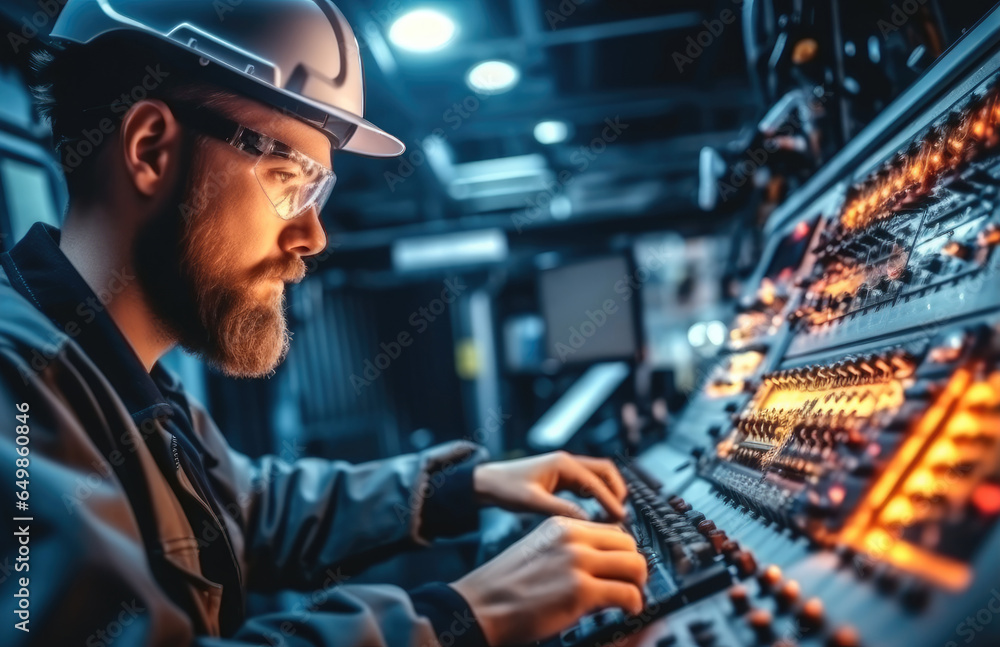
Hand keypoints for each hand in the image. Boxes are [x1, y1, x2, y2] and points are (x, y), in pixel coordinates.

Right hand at [452, 516, 646, 645]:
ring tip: (631, 598)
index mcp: (561, 525)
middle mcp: (572, 538)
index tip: (624, 567)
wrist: (481, 606)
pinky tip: (627, 611)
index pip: (612, 530)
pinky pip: (627, 593)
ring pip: (634, 565)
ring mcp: (578, 562)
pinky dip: (634, 604)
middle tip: (632, 584)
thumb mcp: (540, 550)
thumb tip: (602, 563)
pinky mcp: (582, 590)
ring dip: (638, 585)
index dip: (623, 552)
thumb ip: (569, 549)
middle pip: (629, 545)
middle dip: (635, 566)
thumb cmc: (505, 585)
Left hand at [473, 451, 627, 520]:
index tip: (620, 518)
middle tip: (621, 513)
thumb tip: (587, 521)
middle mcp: (567, 463)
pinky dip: (596, 495)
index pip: (597, 482)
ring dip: (608, 492)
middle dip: (616, 490)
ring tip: (612, 515)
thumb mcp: (533, 502)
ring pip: (597, 476)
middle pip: (605, 471)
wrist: (487, 482)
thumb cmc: (505, 488)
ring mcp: (565, 469)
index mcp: (563, 464)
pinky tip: (595, 511)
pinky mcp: (560, 478)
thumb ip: (561, 510)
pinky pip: (586, 483)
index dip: (611, 501)